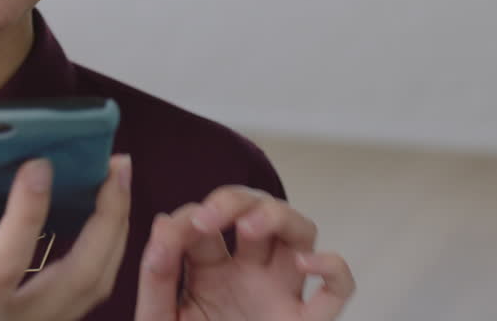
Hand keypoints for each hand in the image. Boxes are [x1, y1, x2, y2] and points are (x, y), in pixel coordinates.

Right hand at [0, 148, 131, 320]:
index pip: (1, 270)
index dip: (24, 217)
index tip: (38, 165)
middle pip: (77, 281)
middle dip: (106, 218)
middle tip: (114, 161)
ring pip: (90, 290)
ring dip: (112, 231)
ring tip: (114, 177)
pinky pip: (81, 296)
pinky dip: (98, 251)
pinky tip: (95, 213)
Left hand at [134, 186, 353, 320]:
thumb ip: (157, 278)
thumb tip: (162, 224)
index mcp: (209, 270)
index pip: (207, 222)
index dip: (190, 216)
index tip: (171, 233)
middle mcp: (249, 274)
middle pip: (258, 211)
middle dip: (234, 200)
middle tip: (207, 217)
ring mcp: (281, 294)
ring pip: (302, 233)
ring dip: (279, 216)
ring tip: (249, 225)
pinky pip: (339, 288)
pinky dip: (333, 267)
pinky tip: (305, 265)